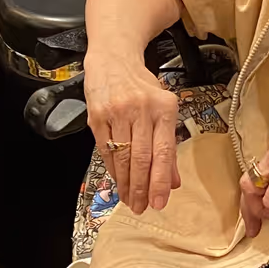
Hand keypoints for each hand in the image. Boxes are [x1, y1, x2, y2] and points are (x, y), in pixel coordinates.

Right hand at [84, 52, 180, 214]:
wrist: (113, 59)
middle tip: (141, 207)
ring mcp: (117, 112)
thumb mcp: (162, 108)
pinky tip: (118, 181)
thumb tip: (172, 181)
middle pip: (141, 158)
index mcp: (164, 108)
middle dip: (142, 188)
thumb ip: (168, 144)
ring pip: (122, 157)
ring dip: (126, 183)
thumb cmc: (141, 86)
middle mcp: (141, 109)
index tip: (159, 203)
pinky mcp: (96, 115)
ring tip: (129, 200)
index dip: (160, 181)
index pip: (164, 152)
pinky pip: (105, 150)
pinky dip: (112, 169)